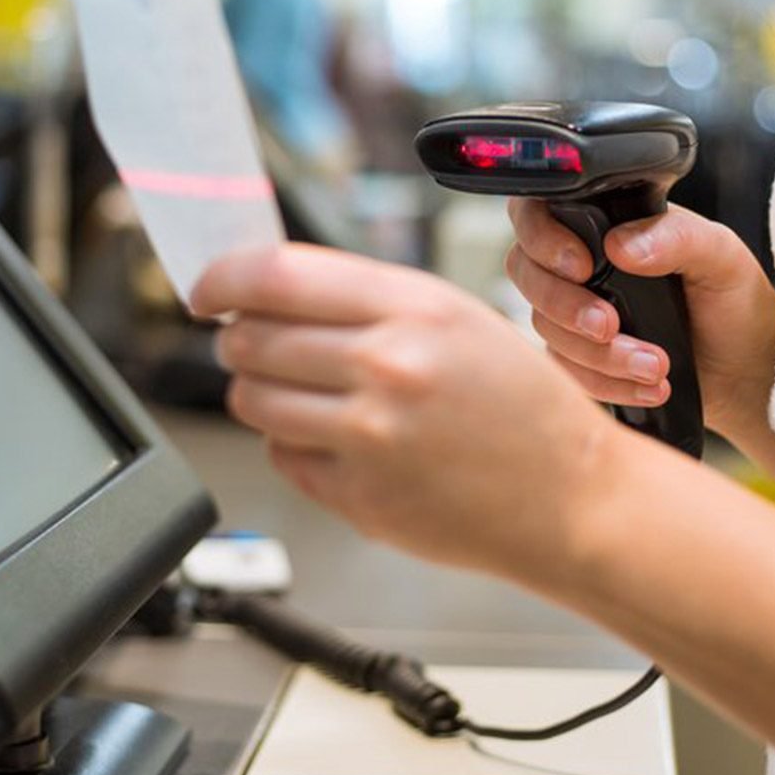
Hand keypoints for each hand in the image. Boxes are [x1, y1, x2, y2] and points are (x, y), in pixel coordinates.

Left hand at [191, 243, 619, 590]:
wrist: (568, 496)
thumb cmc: (519, 403)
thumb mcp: (453, 317)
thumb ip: (361, 297)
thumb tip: (264, 289)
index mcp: (413, 307)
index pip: (275, 276)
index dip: (221, 278)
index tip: (206, 290)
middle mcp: (387, 367)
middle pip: (250, 340)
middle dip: (240, 339)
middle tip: (259, 344)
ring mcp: (369, 438)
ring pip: (251, 399)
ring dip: (261, 392)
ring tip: (308, 394)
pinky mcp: (358, 498)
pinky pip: (282, 455)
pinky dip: (295, 443)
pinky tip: (343, 440)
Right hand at [506, 199, 774, 475]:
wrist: (746, 372)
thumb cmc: (735, 304)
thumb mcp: (721, 257)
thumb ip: (677, 238)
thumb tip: (621, 246)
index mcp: (606, 223)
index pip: (539, 212)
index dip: (543, 237)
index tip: (581, 266)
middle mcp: (579, 263)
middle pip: (525, 271)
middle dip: (564, 304)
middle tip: (610, 325)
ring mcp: (573, 311)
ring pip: (545, 327)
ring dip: (598, 354)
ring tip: (655, 366)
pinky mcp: (577, 356)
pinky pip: (564, 370)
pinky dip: (605, 382)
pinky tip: (647, 386)